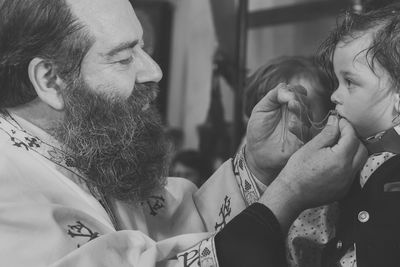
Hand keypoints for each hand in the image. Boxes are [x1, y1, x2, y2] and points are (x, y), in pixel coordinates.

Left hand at [246, 83, 310, 184]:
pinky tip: (291, 125)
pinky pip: (307, 133)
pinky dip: (300, 127)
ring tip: (292, 107)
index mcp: (288, 104)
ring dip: (301, 110)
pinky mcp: (302, 141)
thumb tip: (286, 87)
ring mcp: (301, 127)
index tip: (286, 93)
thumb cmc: (258, 129)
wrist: (256, 152)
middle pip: (307, 102)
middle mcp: (297, 114)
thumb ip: (273, 95)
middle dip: (300, 99)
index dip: (296, 90)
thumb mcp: (261, 109)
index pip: (300, 92)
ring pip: (309, 116)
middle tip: (291, 101)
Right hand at [259, 115, 366, 231]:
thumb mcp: (311, 147)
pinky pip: (353, 173)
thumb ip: (327, 133)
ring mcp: (347, 182)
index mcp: (340, 158)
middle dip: (353, 138)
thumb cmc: (297, 170)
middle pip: (361, 149)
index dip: (346, 126)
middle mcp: (348, 171)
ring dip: (353, 151)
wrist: (292, 193)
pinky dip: (348, 163)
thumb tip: (335, 121)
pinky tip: (334, 161)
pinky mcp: (344, 190)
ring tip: (337, 146)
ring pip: (359, 161)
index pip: (352, 136)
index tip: (339, 121)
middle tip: (339, 133)